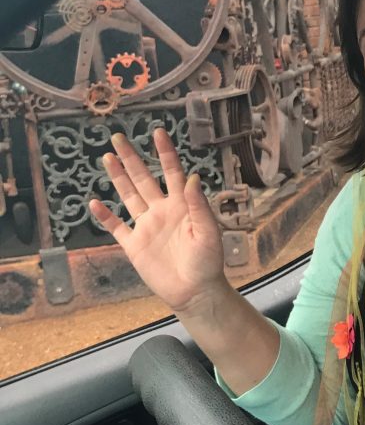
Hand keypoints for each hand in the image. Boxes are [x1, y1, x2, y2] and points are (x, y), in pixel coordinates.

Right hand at [89, 128, 225, 314]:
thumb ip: (199, 206)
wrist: (195, 291)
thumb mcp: (208, 233)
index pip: (173, 173)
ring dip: (118, 178)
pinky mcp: (134, 245)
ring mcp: (147, 227)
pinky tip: (95, 202)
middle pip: (144, 179)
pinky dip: (105, 216)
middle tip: (118, 136)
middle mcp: (162, 211)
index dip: (165, 153)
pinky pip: (116, 227)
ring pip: (129, 196)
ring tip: (107, 157)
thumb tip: (193, 177)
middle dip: (132, 158)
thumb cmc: (208, 262)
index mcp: (183, 206)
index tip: (158, 132)